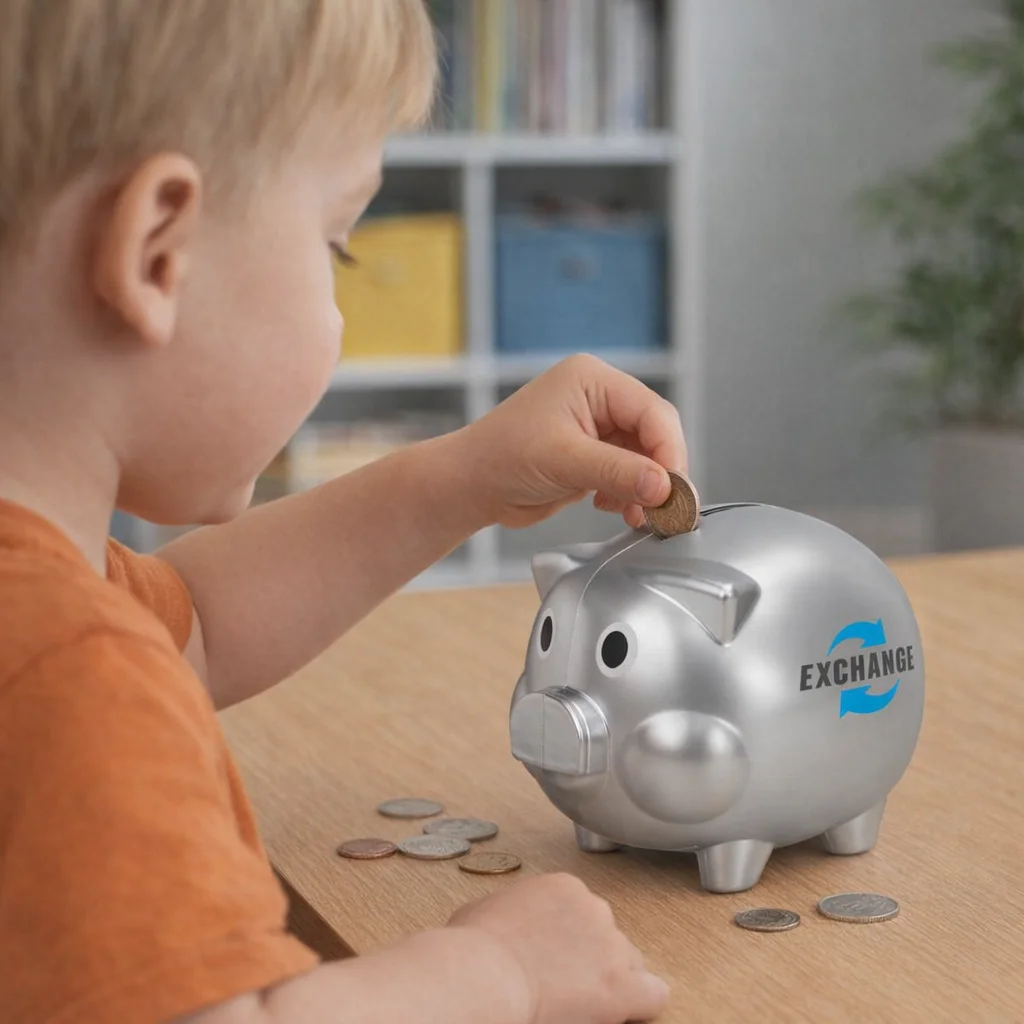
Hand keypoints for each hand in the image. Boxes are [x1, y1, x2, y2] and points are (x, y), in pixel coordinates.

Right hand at [448, 872, 668, 1023]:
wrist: (484, 972)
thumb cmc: (474, 946)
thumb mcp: (489, 908)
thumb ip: (514, 910)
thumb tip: (506, 923)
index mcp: (565, 887)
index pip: (585, 915)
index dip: (571, 942)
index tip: (554, 958)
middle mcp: (595, 908)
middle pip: (608, 938)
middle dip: (592, 960)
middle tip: (564, 983)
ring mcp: (611, 945)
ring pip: (630, 965)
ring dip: (611, 981)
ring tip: (581, 1001)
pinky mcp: (622, 985)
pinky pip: (653, 995)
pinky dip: (640, 1006)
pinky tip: (622, 1013)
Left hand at [457, 354, 686, 528]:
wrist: (470, 485)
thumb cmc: (502, 457)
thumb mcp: (564, 462)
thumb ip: (618, 472)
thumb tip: (665, 487)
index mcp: (593, 380)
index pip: (652, 411)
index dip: (669, 451)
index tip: (674, 489)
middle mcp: (600, 398)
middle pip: (654, 433)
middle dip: (661, 473)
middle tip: (667, 509)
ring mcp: (598, 427)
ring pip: (645, 458)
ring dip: (646, 489)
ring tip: (638, 516)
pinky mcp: (594, 456)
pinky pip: (629, 474)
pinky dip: (630, 495)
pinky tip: (614, 509)